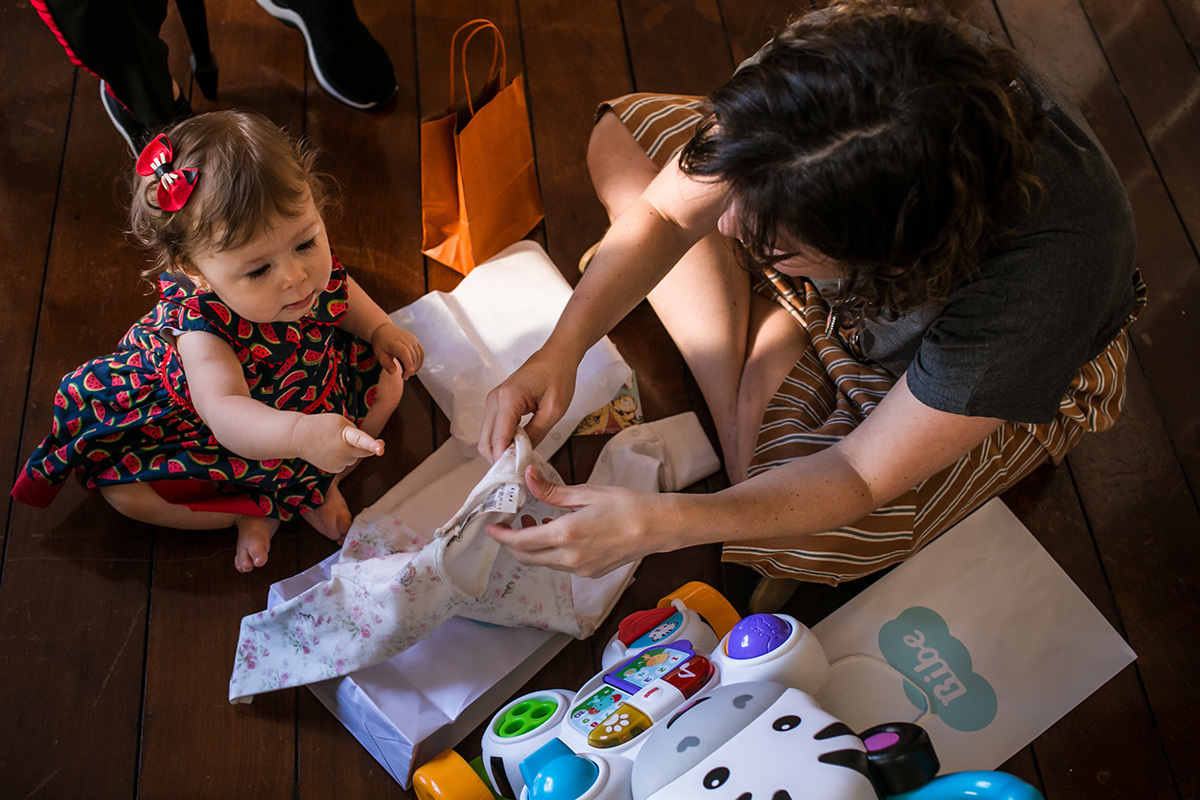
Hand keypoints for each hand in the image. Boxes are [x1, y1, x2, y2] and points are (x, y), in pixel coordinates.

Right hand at [293, 413, 383, 472]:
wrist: (298, 437)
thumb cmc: (321, 425)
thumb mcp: (340, 421)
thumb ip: (355, 433)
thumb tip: (364, 449)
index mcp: (345, 436)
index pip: (361, 440)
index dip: (373, 445)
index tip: (381, 449)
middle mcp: (343, 452)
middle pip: (366, 451)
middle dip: (372, 447)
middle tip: (378, 443)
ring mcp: (339, 463)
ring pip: (355, 456)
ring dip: (351, 450)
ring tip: (333, 441)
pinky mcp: (334, 470)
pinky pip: (347, 462)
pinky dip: (343, 456)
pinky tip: (330, 450)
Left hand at [369, 322, 424, 378]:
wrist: (384, 330)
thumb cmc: (381, 344)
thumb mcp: (379, 355)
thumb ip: (386, 364)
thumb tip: (393, 372)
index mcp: (394, 343)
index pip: (404, 352)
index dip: (408, 363)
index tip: (408, 373)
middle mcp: (405, 339)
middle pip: (412, 356)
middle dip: (410, 369)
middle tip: (404, 377)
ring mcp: (412, 339)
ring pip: (418, 356)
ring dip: (416, 367)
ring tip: (408, 373)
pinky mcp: (416, 341)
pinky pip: (421, 353)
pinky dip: (419, 362)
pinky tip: (414, 368)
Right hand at [478, 349, 577, 461]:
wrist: (556, 356)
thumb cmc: (558, 376)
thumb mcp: (554, 410)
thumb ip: (536, 434)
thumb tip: (522, 455)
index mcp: (508, 399)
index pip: (499, 439)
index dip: (506, 460)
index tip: (519, 474)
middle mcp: (494, 400)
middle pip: (486, 442)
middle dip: (500, 459)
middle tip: (521, 468)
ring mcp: (492, 401)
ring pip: (487, 438)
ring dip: (501, 451)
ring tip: (522, 458)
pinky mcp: (496, 404)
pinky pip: (493, 430)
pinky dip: (502, 441)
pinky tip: (519, 445)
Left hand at [484, 465, 668, 577]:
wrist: (658, 527)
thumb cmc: (626, 505)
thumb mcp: (586, 492)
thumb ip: (552, 490)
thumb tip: (528, 476)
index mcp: (565, 535)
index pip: (520, 541)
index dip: (501, 535)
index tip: (491, 526)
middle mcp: (569, 558)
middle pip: (526, 557)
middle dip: (512, 542)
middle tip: (508, 523)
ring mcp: (580, 569)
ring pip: (543, 562)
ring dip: (532, 546)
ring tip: (535, 520)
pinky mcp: (590, 573)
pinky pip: (560, 565)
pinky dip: (550, 551)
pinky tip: (558, 531)